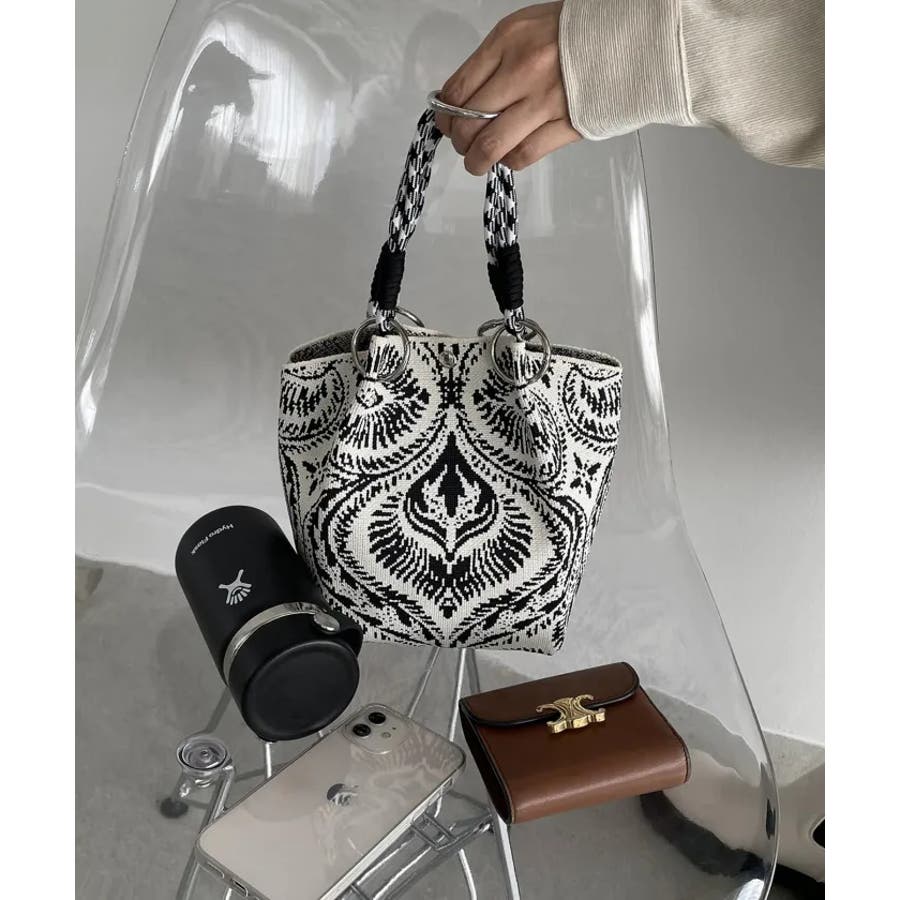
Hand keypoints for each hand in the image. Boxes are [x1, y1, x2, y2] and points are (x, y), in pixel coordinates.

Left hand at [435, 2, 579, 174]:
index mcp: (508, 40)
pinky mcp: (568, 125)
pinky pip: (525, 154)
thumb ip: (494, 61)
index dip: (446, 114)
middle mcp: (524, 70)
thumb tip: (464, 98)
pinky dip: (510, 160)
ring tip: (478, 161)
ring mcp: (546, 101)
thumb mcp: (524, 29)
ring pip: (492, 145)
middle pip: (470, 121)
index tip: (446, 121)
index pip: (459, 89)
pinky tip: (510, 154)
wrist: (628, 37)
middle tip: (463, 144)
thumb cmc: (575, 33)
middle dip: (459, 140)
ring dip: (477, 160)